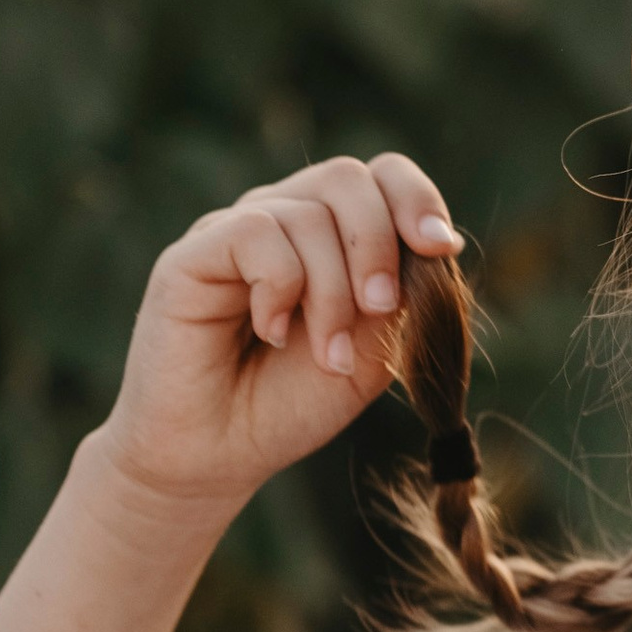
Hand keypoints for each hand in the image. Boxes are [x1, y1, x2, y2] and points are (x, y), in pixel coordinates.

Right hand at [96, 153, 463, 523]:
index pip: (381, 175)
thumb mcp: (373, 349)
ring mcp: (232, 232)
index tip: (441, 248)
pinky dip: (281, 287)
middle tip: (381, 309)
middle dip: (379, 245)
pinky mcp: (190, 255)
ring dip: (333, 293)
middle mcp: (281, 218)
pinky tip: (271, 332)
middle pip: (348, 178)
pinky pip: (256, 233)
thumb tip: (439, 242)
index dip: (417, 199)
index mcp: (330, 233)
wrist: (222, 456)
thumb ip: (403, 293)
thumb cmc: (293, 403)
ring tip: (329, 354)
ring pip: (308, 215)